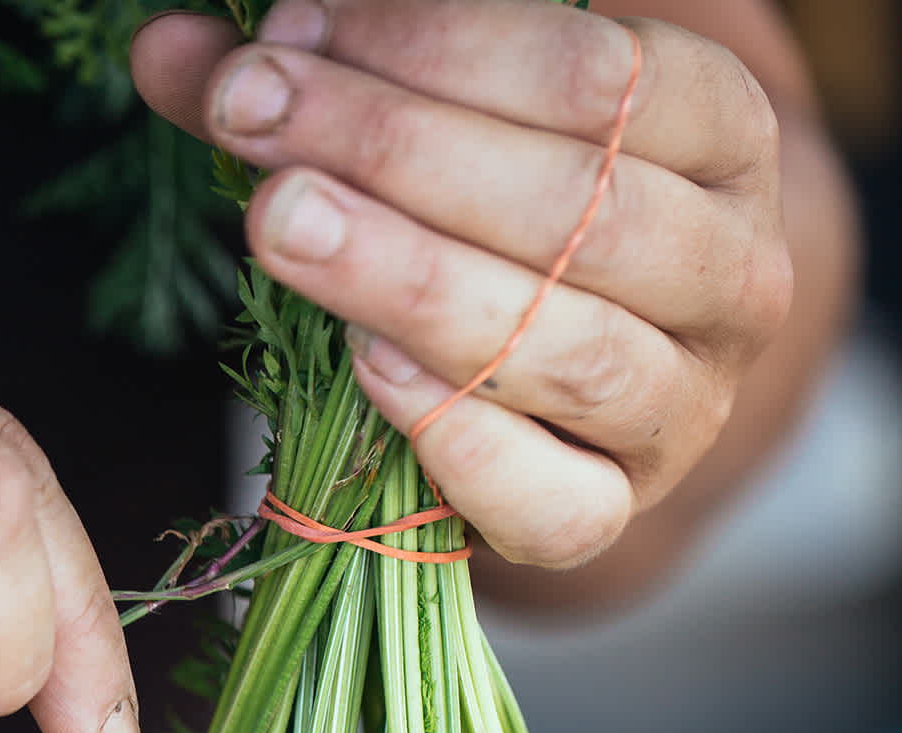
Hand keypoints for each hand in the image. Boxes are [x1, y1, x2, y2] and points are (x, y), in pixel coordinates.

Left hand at [131, 0, 796, 569]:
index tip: (291, 35)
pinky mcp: (615, 515)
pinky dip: (459, 439)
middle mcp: (733, 277)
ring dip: (412, 282)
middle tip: (258, 123)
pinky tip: (366, 368)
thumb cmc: (512, 217)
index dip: (439, 45)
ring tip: (285, 228)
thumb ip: (330, 82)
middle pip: (580, 206)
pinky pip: (555, 504)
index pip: (602, 73)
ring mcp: (683, 412)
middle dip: (398, 152)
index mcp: (723, 137)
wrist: (585, 385)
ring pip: (572, 350)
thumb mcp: (448, 126)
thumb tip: (168, 51)